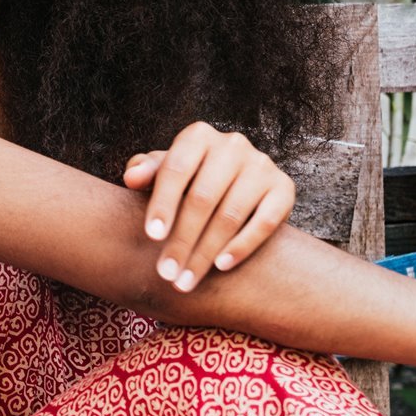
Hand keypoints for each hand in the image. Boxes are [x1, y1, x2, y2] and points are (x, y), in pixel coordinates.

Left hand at [121, 121, 295, 292]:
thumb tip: (132, 178)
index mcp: (198, 136)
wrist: (236, 181)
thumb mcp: (165, 170)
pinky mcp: (284, 187)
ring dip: (206, 252)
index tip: (151, 237)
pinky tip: (221, 266)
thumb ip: (146, 172)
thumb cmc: (188, 177)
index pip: (175, 171)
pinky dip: (242, 246)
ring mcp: (261, 165)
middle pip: (202, 198)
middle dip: (182, 240)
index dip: (162, 204)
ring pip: (230, 215)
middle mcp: (233, 145)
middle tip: (166, 273)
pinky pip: (264, 222)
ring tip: (186, 280)